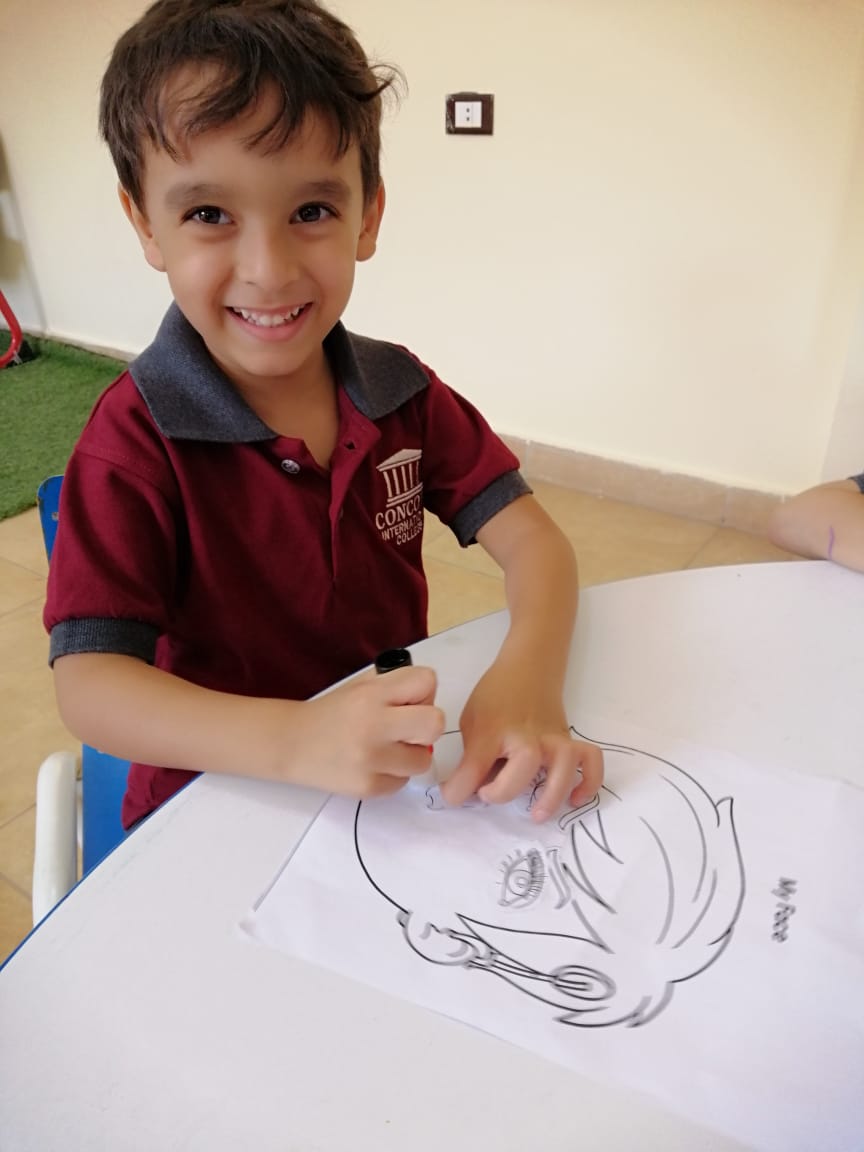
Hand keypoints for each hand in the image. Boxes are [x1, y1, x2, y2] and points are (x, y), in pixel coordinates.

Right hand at [296, 665, 444, 797]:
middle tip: (407, 729)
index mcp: (372, 694)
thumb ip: (396, 685)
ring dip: (411, 754)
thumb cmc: (333, 713)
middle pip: (435, 723)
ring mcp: (371, 760)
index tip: (407, 702)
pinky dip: (393, 774)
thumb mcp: (361, 686)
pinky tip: (373, 764)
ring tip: (388, 749)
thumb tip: (429, 699)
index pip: (426, 682)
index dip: (422, 693)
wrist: (292, 744)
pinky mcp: (368, 787)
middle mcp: (373, 725)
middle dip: (425, 726)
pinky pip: (403, 781)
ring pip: (424, 759)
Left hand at [440, 664, 602, 821]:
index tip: (451, 796)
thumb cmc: (494, 698)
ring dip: (551, 795)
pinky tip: (575, 799)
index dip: (457, 791)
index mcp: (493, 730)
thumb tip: (471, 792)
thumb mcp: (471, 722)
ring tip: (536, 814)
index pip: (474, 768)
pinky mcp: (570, 741)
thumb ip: (472, 757)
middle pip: (523, 767)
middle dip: (503, 791)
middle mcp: (526, 735)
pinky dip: (589, 782)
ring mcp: (553, 738)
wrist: (527, 670)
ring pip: (563, 766)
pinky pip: (590, 762)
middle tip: (487, 795)